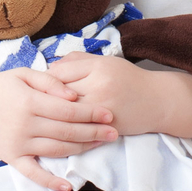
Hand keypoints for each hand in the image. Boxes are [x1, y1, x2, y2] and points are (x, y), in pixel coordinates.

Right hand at [0, 66, 117, 190]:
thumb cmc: (0, 85)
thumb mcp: (24, 73)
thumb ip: (50, 80)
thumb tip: (73, 94)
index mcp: (30, 101)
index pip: (67, 109)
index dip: (90, 112)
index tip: (109, 113)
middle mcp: (25, 124)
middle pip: (66, 131)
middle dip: (93, 132)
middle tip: (114, 131)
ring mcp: (18, 144)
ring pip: (56, 150)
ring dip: (81, 149)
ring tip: (100, 144)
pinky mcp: (11, 158)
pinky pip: (33, 173)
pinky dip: (50, 182)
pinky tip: (68, 186)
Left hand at [49, 53, 163, 135]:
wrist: (157, 100)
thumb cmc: (128, 78)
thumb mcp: (105, 61)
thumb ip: (78, 60)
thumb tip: (51, 66)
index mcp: (98, 66)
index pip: (60, 73)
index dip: (45, 81)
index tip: (38, 86)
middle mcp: (99, 86)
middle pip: (60, 94)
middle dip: (44, 100)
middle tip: (34, 105)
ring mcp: (102, 109)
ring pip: (67, 115)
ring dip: (53, 117)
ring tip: (44, 118)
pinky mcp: (105, 128)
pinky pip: (80, 131)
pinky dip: (68, 130)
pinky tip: (60, 130)